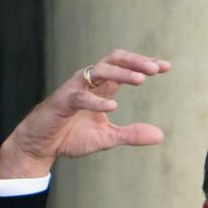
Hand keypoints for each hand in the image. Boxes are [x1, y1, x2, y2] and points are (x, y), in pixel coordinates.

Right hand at [0, 49, 170, 178]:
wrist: (40, 146)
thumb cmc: (71, 136)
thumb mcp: (108, 138)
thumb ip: (132, 134)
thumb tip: (160, 135)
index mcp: (101, 87)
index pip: (125, 68)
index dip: (144, 64)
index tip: (167, 67)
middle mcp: (88, 82)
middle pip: (113, 60)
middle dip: (135, 61)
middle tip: (156, 69)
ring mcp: (74, 90)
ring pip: (98, 71)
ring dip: (121, 74)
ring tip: (141, 80)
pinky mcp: (62, 102)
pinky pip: (80, 96)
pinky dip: (96, 100)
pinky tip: (113, 106)